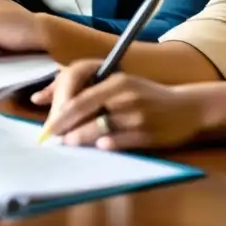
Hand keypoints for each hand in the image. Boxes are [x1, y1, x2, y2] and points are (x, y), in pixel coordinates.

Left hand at [42, 59, 205, 149]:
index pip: (78, 87)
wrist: (187, 108)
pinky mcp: (148, 133)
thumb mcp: (116, 84)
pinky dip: (107, 145)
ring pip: (99, 126)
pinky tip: (99, 148)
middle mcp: (124, 92)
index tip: (48, 121)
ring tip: (70, 143)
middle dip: (63, 124)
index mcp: (115, 77)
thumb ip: (80, 88)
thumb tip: (38, 98)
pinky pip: (120, 141)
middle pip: (83, 106)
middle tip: (52, 137)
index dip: (58, 104)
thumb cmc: (144, 96)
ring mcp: (137, 113)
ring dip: (80, 137)